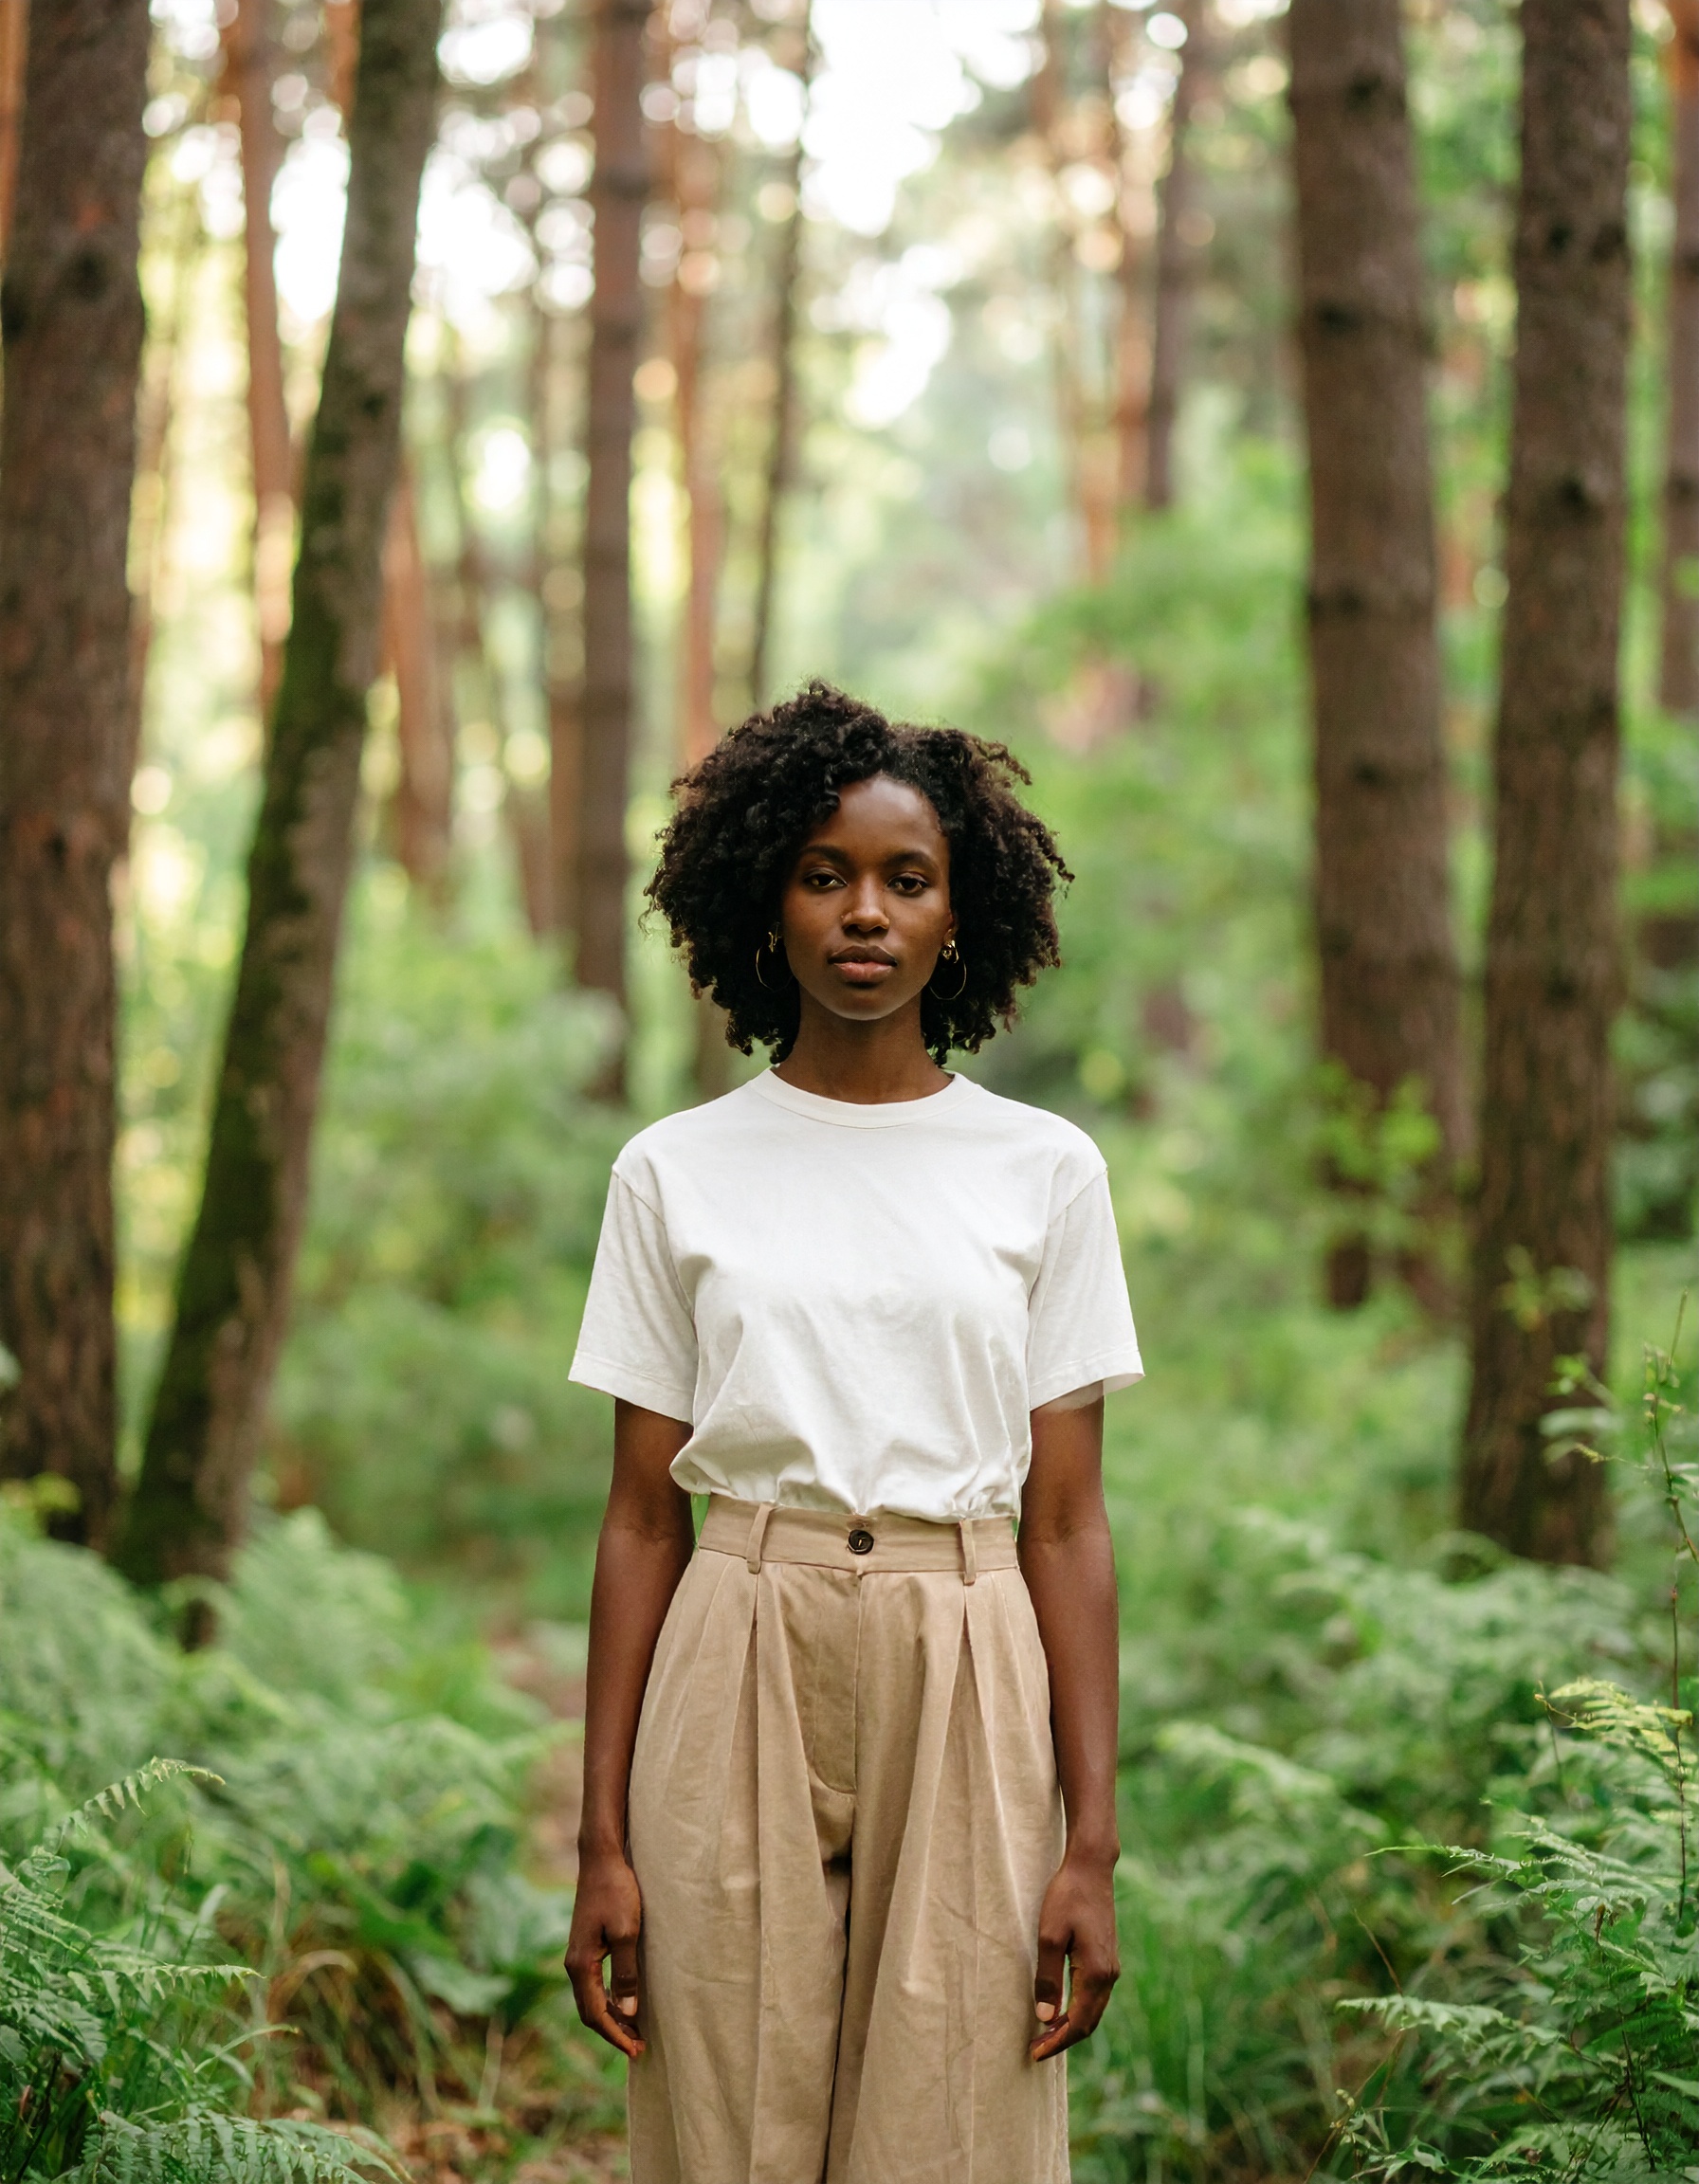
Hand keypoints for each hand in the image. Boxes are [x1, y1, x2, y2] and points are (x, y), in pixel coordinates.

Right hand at [565, 1846, 644, 2057]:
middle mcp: (574, 1964)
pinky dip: (607, 2001)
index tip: (636, 2050)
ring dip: (611, 2018)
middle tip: (639, 2047)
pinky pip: (593, 1985)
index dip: (615, 2035)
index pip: (595, 2013)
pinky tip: (624, 2003)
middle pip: (589, 2011)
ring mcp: (578, 1955)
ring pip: (590, 1999)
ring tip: (635, 2032)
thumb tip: (628, 2012)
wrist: (602, 1858)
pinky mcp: (586, 1946)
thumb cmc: (617, 1891)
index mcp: (580, 1964)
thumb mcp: (627, 1933)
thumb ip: (626, 1973)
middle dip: (613, 2032)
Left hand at [1030, 1850, 1118, 2060]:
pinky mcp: (1106, 1957)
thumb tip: (1045, 2017)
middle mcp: (1109, 1975)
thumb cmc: (1067, 1898)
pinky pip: (1094, 1996)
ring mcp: (1110, 1966)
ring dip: (1071, 2026)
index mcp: (1095, 1973)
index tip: (1035, 2053)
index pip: (1078, 2023)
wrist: (1090, 1868)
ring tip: (1045, 2034)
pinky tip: (1061, 2009)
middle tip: (1036, 2049)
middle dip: (1063, 2039)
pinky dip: (1079, 2010)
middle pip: (1089, 2022)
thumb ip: (1048, 1978)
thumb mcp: (1049, 1936)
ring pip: (1093, 2010)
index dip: (1057, 2042)